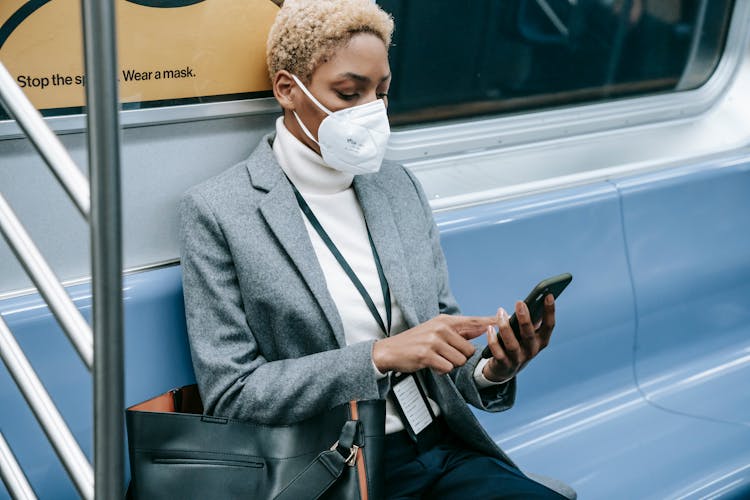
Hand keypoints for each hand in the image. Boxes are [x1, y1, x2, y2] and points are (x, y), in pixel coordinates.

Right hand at [372, 314, 494, 374]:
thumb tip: (481, 328)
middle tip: (444, 355)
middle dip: (460, 357)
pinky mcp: (427, 355)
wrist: (390, 350)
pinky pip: (447, 368)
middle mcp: (441, 328)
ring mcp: (434, 341)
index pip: (473, 321)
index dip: (490, 321)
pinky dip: (441, 370)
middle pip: (469, 349)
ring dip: (450, 364)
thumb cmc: (416, 342)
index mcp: (445, 321)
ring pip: (459, 360)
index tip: (505, 317)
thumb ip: (457, 331)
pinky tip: (431, 364)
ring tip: (436, 358)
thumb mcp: (436, 330)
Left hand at [483, 294, 555, 382]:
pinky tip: (489, 328)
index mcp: (541, 340)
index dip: (550, 311)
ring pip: (512, 344)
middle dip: (525, 318)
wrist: (505, 369)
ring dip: (505, 327)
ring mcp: (518, 358)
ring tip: (500, 311)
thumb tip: (524, 302)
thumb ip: (527, 320)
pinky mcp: (504, 364)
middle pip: (529, 334)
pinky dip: (493, 340)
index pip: (549, 326)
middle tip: (519, 303)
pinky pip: (498, 352)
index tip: (548, 295)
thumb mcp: (524, 332)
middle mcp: (532, 350)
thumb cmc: (517, 343)